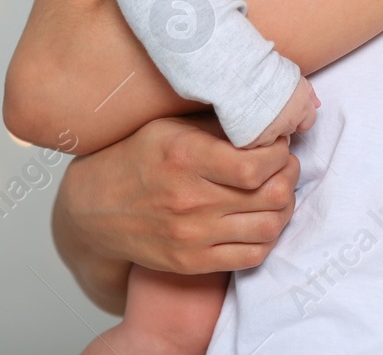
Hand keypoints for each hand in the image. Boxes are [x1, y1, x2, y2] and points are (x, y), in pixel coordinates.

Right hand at [52, 113, 298, 310]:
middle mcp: (191, 200)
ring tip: (277, 190)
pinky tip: (261, 218)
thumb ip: (218, 126)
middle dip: (289, 175)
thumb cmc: (135, 158)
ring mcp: (192, 236)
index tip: (278, 143)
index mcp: (186, 158)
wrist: (93, 209)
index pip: (256, 165)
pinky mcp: (192, 262)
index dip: (280, 152)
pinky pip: (252, 256)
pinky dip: (268, 237)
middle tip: (284, 164)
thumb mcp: (170, 127)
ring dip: (284, 206)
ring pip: (270, 228)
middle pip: (272, 195)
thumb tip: (267, 120)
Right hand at [245, 77, 319, 147]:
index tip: (286, 111)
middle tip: (267, 109)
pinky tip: (243, 121)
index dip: (297, 117)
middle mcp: (289, 123)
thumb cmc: (267, 72)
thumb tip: (317, 104)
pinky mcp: (253, 141)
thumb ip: (308, 91)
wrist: (243, 77)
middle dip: (280, 124)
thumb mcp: (293, 76)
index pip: (307, 123)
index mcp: (302, 107)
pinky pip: (252, 143)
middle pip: (288, 131)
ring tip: (253, 114)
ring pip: (271, 139)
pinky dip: (249, 135)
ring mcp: (271, 134)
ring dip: (264, 131)